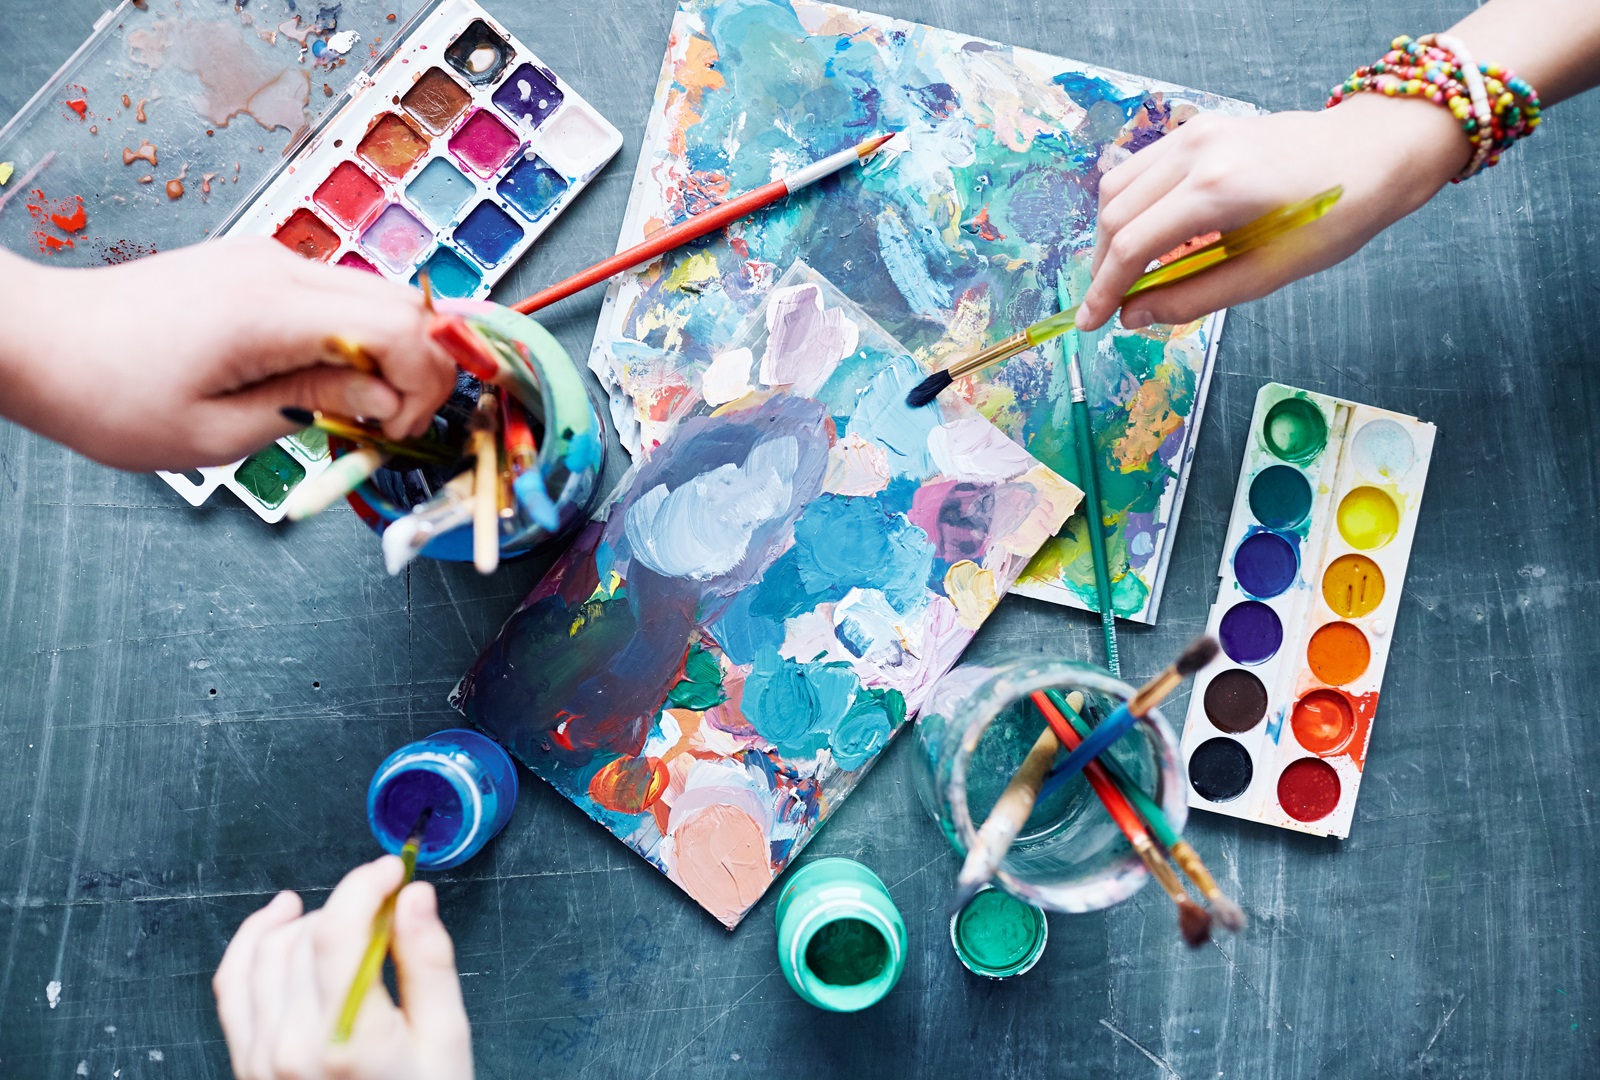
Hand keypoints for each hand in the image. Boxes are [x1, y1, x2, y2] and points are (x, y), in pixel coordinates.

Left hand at [0, 239, 455, 470]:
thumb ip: (315, 406)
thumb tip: (385, 398)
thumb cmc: (108, 396)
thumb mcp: (217, 432)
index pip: (401, 328)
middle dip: (423, 369)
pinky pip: (339, 297)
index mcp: (270, 311)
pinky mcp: (259, 268)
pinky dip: (358, 339)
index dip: (423, 385)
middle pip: (407, 304)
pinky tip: (326, 380)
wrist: (39, 341)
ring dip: (391, 355)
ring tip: (356, 408)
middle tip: (391, 424)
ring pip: (379, 297)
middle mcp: (279, 270)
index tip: (395, 431)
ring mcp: (270, 261)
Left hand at [213, 858, 472, 1079]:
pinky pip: (231, 985)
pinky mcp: (245, 1064)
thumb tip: (415, 897)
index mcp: (348, 1040)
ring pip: (264, 951)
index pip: (338, 931)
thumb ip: (429, 963)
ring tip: (344, 920)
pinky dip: (250, 943)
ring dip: (305, 921)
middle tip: (387, 903)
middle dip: (348, 904)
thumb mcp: (446, 1042)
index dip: (365, 885)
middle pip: (304, 935)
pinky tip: (279, 922)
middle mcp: (292, 1048)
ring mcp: (260, 1058)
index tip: (392, 872)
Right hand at [1076, 94, 1470, 331]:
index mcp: (1218, 190)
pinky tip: (1146, 235)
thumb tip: (1133, 316)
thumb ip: (1193, 297)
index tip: (1091, 323)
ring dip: (1111, 235)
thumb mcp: (1267, 273)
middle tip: (1110, 305)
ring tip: (1125, 272)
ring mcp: (1195, 133)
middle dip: (1103, 266)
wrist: (1374, 152)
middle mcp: (1197, 152)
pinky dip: (1130, 206)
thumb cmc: (1333, 215)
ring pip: (1117, 187)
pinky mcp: (1199, 128)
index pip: (1134, 245)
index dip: (1104, 290)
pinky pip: (1140, 169)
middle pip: (1115, 214)